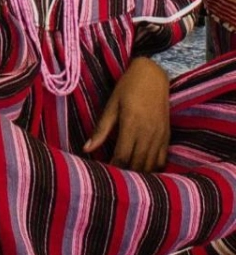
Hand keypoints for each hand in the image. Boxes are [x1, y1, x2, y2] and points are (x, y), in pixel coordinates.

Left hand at [83, 57, 170, 171]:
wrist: (153, 75)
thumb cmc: (128, 88)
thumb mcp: (111, 106)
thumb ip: (101, 129)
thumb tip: (86, 149)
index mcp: (131, 125)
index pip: (122, 156)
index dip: (113, 168)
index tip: (104, 173)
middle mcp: (148, 133)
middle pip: (137, 163)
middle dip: (125, 174)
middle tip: (114, 179)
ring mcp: (160, 135)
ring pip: (150, 163)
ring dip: (139, 173)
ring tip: (127, 179)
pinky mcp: (167, 135)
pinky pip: (162, 158)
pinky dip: (154, 167)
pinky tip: (144, 171)